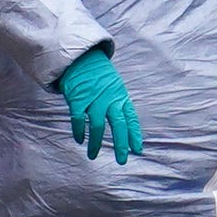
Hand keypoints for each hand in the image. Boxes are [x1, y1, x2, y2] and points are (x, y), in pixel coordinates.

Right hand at [57, 46, 142, 164]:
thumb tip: (124, 124)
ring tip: (92, 155)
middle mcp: (109, 98)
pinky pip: (77, 118)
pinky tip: (79, 140)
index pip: (131, 118)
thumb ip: (118, 103)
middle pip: (118, 124)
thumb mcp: (114, 86)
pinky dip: (78, 131)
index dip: (135, 134)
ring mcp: (93, 98)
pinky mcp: (77, 97)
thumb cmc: (98, 74)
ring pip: (97, 125)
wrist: (81, 56)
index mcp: (120, 96)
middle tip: (122, 161)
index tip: (138, 150)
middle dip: (121, 144)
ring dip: (95, 143)